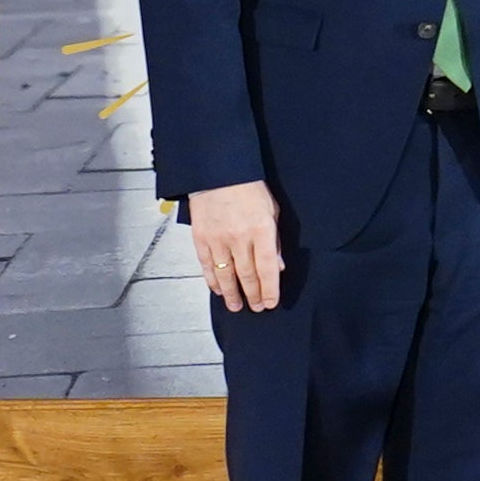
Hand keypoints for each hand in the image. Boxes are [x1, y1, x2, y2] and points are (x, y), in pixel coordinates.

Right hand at [190, 181, 282, 311]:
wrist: (218, 173)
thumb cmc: (248, 188)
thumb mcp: (272, 211)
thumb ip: (275, 240)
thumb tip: (278, 265)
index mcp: (261, 230)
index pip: (267, 268)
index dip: (270, 289)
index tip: (271, 302)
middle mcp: (239, 238)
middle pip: (247, 275)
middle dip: (253, 295)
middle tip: (256, 307)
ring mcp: (218, 240)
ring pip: (226, 275)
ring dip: (232, 294)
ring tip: (237, 306)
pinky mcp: (201, 238)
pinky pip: (208, 266)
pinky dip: (213, 281)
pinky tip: (218, 290)